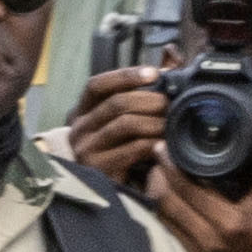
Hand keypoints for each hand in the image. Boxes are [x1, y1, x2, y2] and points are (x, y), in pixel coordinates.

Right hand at [65, 67, 168, 194]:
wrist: (104, 196)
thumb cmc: (119, 150)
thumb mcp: (125, 119)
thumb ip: (144, 88)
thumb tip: (171, 56)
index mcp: (82, 111)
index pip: (97, 85)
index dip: (125, 75)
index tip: (153, 73)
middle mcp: (79, 128)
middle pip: (115, 103)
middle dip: (148, 100)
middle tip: (170, 103)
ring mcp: (86, 149)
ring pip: (124, 124)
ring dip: (153, 121)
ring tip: (170, 123)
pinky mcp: (99, 169)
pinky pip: (130, 149)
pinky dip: (151, 143)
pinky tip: (163, 144)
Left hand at [147, 112, 251, 251]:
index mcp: (230, 222)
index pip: (188, 190)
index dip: (171, 167)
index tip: (161, 148)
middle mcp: (208, 240)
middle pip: (167, 202)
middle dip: (157, 176)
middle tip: (155, 157)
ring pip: (161, 216)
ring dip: (154, 192)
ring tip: (155, 173)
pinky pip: (165, 230)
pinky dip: (160, 210)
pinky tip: (161, 196)